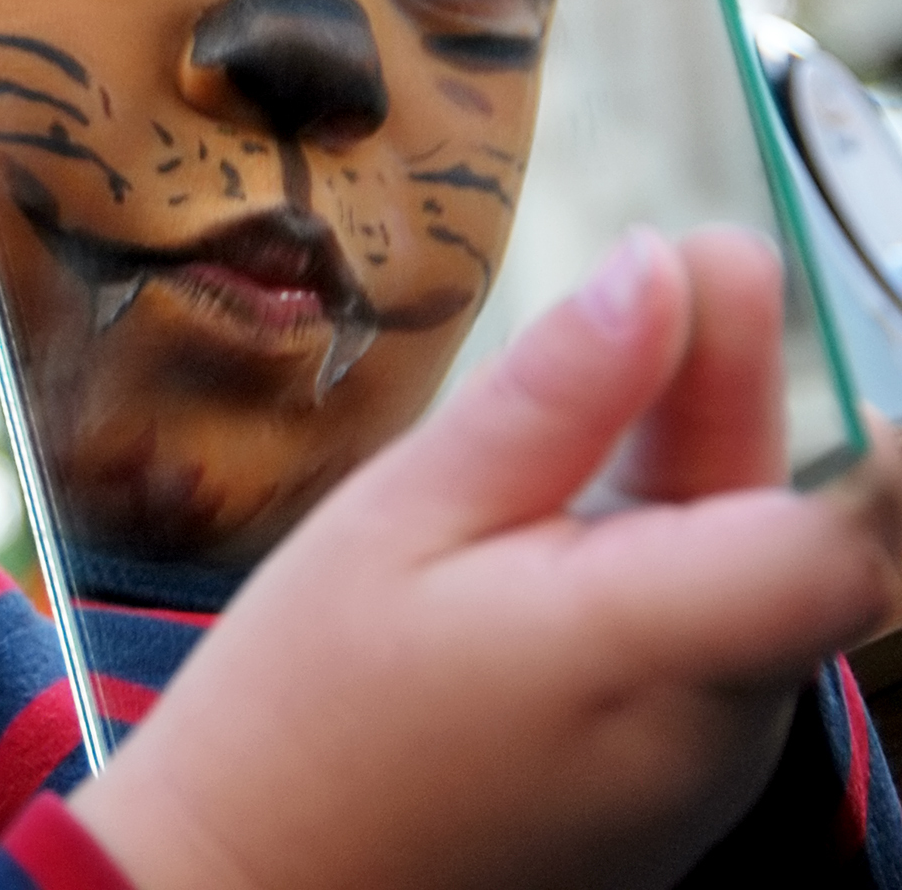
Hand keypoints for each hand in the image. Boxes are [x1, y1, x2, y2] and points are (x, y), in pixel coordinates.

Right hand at [71, 228, 901, 889]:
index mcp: (647, 654)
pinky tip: (582, 505)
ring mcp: (713, 770)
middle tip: (667, 272)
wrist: (253, 888)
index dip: (807, 396)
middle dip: (744, 397)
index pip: (839, 531)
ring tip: (603, 384)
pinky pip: (725, 637)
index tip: (717, 276)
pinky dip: (679, 547)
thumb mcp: (401, 516)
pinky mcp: (683, 786)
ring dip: (711, 465)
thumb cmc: (303, 705)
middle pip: (806, 532)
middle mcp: (721, 725)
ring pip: (771, 578)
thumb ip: (553, 400)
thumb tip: (666, 267)